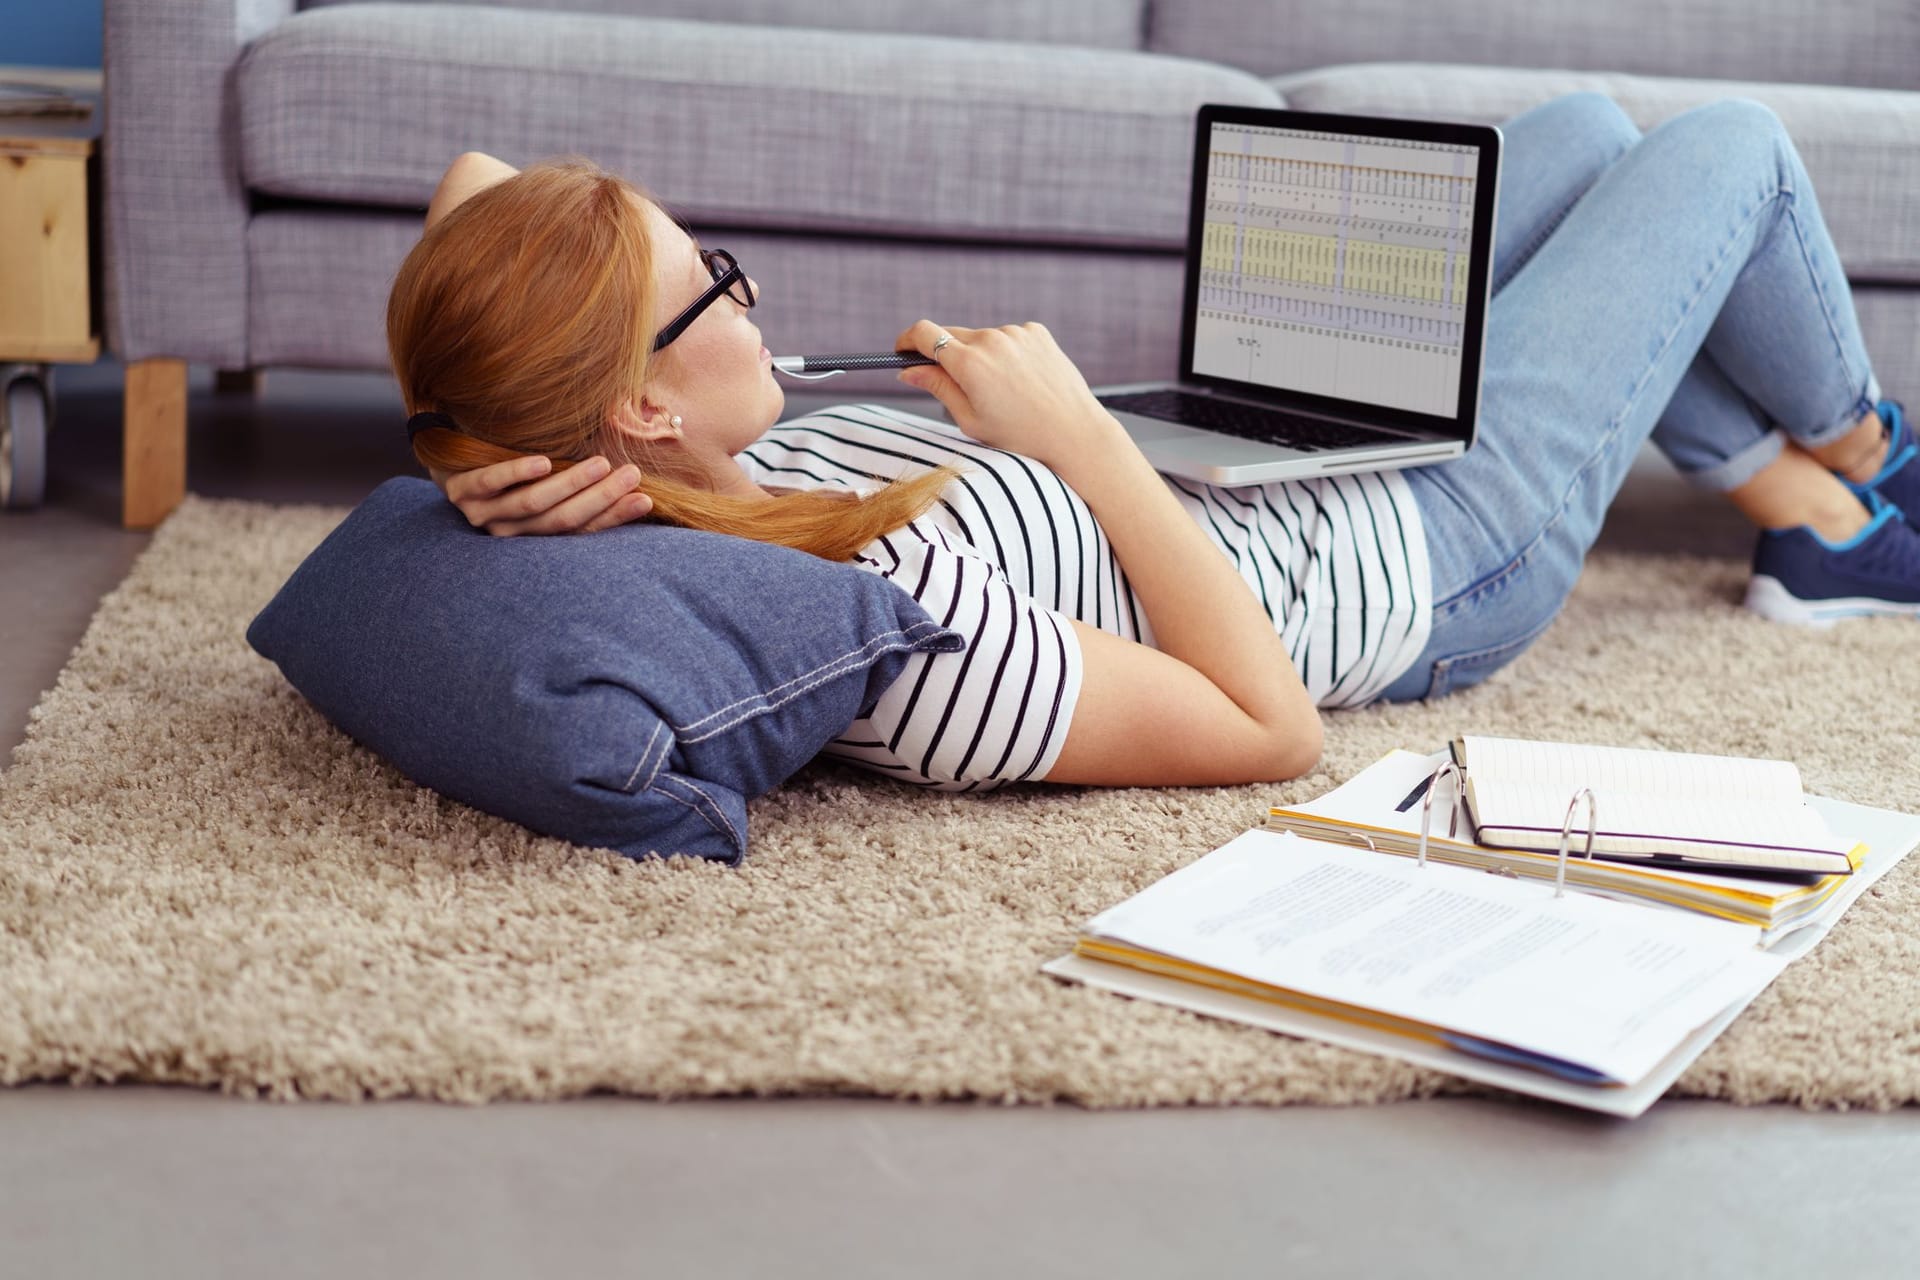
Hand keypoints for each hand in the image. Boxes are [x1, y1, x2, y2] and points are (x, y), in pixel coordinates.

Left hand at [430, 454, 652, 535]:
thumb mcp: (545, 480)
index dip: (613, 516)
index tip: (644, 498)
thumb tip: (636, 478)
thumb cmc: (507, 469)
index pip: (579, 531)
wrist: (444, 453)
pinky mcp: (459, 490)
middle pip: (560, 520)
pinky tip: (541, 462)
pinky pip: (490, 483)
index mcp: (533, 535)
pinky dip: (516, 473)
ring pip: (532, 504)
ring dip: (570, 484)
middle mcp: (509, 532)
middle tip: (631, 475)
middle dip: (601, 498)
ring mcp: (482, 513)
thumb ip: (578, 485)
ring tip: (601, 464)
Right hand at [891, 320, 1120, 469]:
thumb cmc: (1020, 436)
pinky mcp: (1037, 332)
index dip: (907, 340)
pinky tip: (1021, 381)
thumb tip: (908, 370)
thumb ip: (937, 387)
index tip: (903, 351)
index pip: (924, 333)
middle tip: (957, 386)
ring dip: (981, 357)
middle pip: (951, 335)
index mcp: (969, 363)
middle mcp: (991, 340)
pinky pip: (1009, 338)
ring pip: (982, 339)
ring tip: (1002, 393)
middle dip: (945, 355)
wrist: (1074, 434)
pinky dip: (1006, 354)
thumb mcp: (970, 419)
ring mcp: (1016, 332)